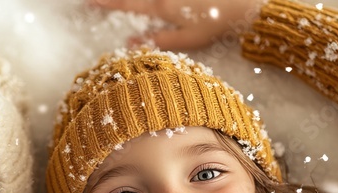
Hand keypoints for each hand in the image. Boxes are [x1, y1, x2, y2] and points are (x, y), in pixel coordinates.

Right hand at [88, 0, 262, 50]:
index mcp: (162, 6)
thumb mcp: (189, 39)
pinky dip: (153, 0)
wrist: (247, 4)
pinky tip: (154, 4)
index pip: (128, 4)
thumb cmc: (219, 23)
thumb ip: (159, 39)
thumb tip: (130, 43)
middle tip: (96, 0)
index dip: (107, 3)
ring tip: (118, 1)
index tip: (90, 2)